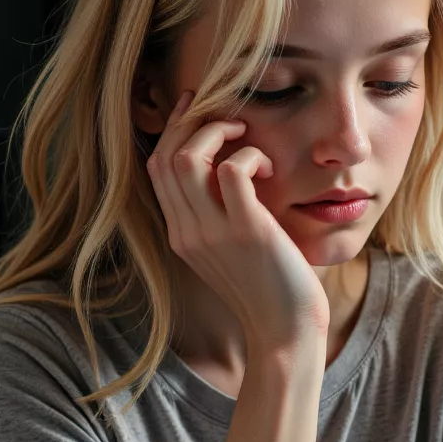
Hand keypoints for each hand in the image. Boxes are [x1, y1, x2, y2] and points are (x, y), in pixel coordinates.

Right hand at [145, 89, 330, 354]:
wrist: (284, 333)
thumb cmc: (270, 290)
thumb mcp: (232, 251)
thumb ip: (221, 216)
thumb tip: (232, 173)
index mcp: (181, 235)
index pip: (158, 169)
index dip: (174, 131)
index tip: (195, 109)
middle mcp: (188, 232)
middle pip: (166, 157)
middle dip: (193, 122)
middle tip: (229, 117)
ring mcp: (214, 232)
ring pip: (188, 158)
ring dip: (217, 132)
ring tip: (246, 136)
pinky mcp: (248, 231)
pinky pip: (233, 170)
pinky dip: (251, 155)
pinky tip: (269, 170)